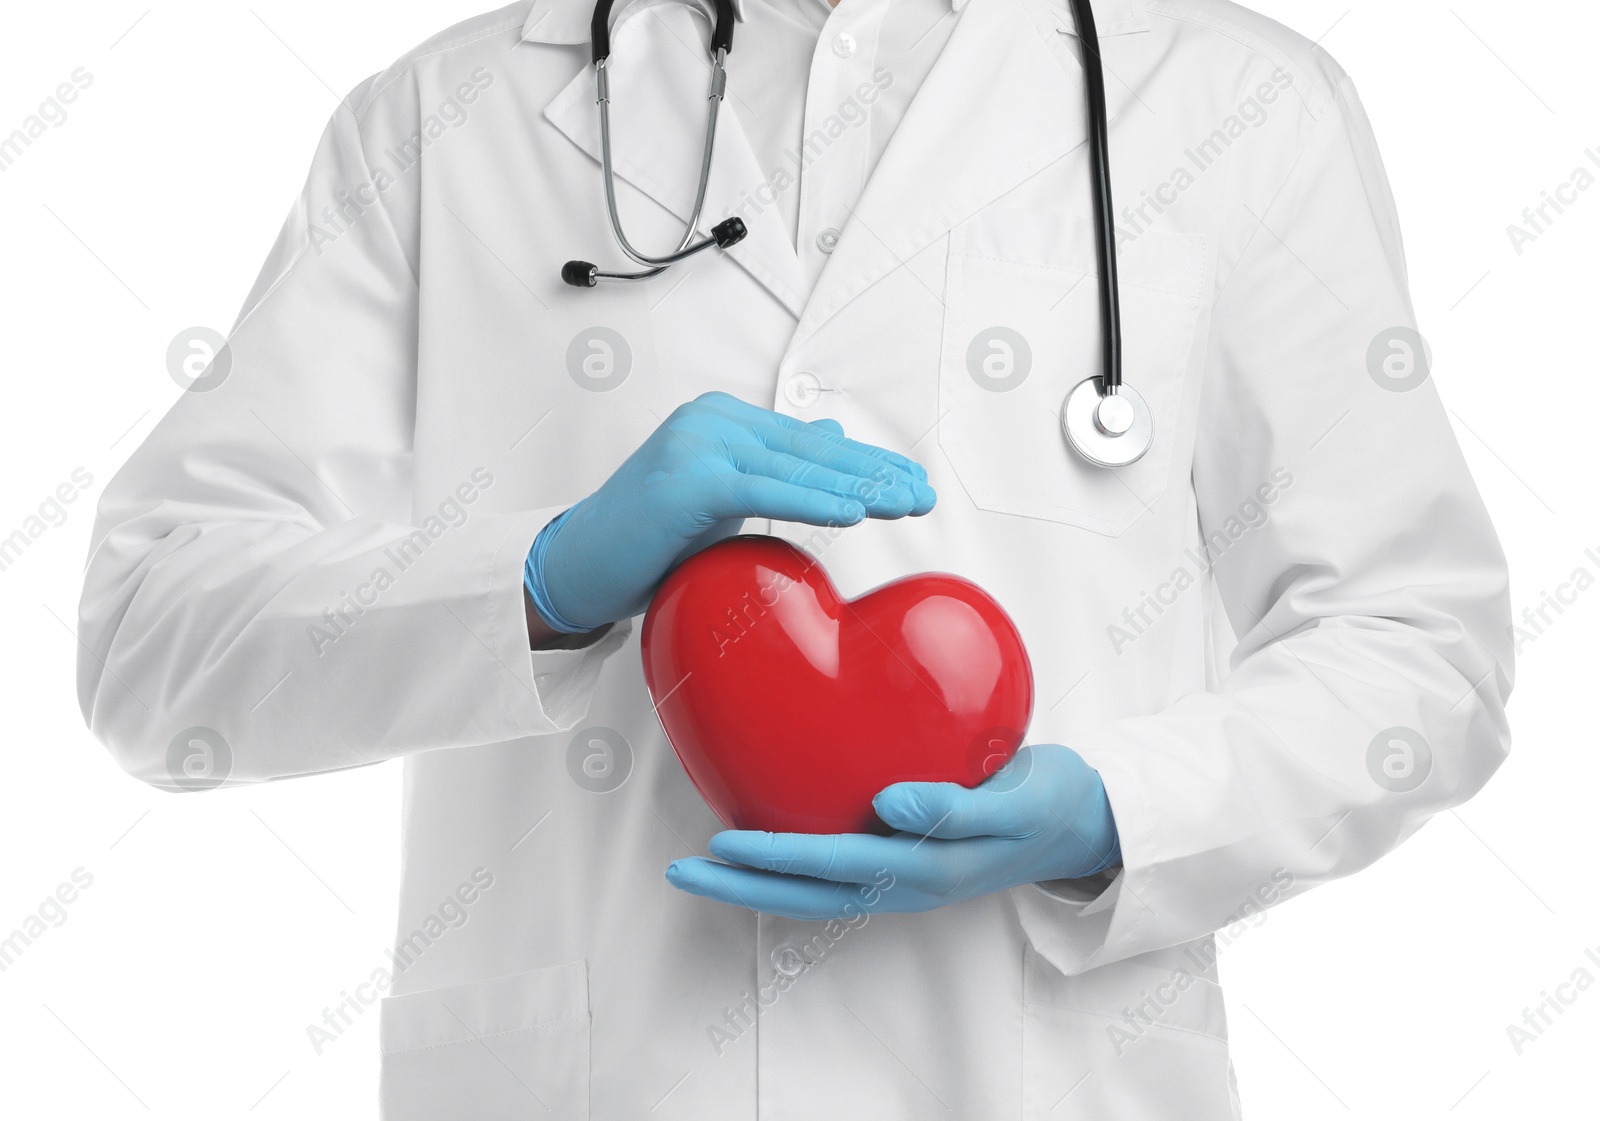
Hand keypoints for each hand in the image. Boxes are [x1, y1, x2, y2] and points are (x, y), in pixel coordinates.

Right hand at [525, 392, 935, 631]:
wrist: (579, 564)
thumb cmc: (649, 537)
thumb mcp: (725, 495)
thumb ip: (775, 465)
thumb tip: (832, 439)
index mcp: (725, 420)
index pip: (810, 443)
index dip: (865, 463)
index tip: (911, 482)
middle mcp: (713, 421)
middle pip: (811, 451)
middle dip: (873, 474)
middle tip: (922, 495)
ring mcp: (698, 444)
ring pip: (796, 468)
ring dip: (857, 488)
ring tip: (903, 502)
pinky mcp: (688, 478)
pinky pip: (764, 491)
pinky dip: (812, 501)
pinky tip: (853, 512)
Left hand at [664, 744, 1119, 919]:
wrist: (1084, 819)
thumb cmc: (1049, 802)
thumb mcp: (1014, 802)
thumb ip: (953, 808)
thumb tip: (886, 807)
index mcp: (926, 867)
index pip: (833, 865)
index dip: (775, 857)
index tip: (722, 844)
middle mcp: (905, 881)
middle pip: (808, 892)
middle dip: (742, 883)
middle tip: (682, 869)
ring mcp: (902, 877)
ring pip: (815, 889)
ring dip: (757, 880)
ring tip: (703, 864)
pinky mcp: (904, 860)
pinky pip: (835, 872)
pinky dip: (792, 865)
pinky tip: (764, 840)